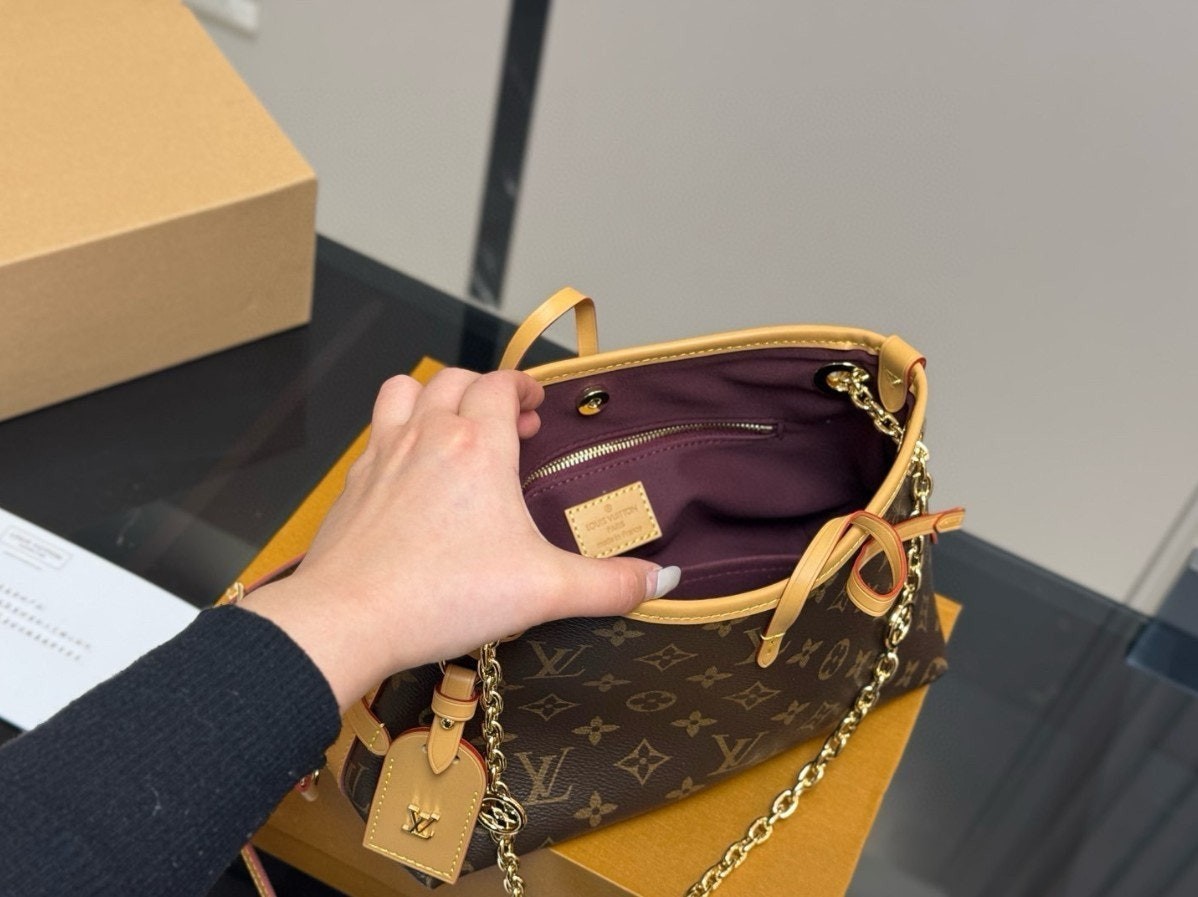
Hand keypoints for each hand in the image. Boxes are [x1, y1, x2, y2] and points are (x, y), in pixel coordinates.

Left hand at [240, 368, 678, 709]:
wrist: (348, 619)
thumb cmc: (445, 595)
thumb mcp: (544, 592)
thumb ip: (609, 585)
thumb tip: (664, 579)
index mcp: (476, 445)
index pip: (500, 383)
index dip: (523, 385)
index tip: (537, 405)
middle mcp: (426, 436)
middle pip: (454, 379)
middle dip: (485, 390)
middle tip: (508, 424)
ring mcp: (382, 456)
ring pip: (404, 392)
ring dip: (432, 396)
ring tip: (453, 426)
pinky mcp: (353, 486)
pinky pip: (374, 434)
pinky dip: (396, 433)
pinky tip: (411, 473)